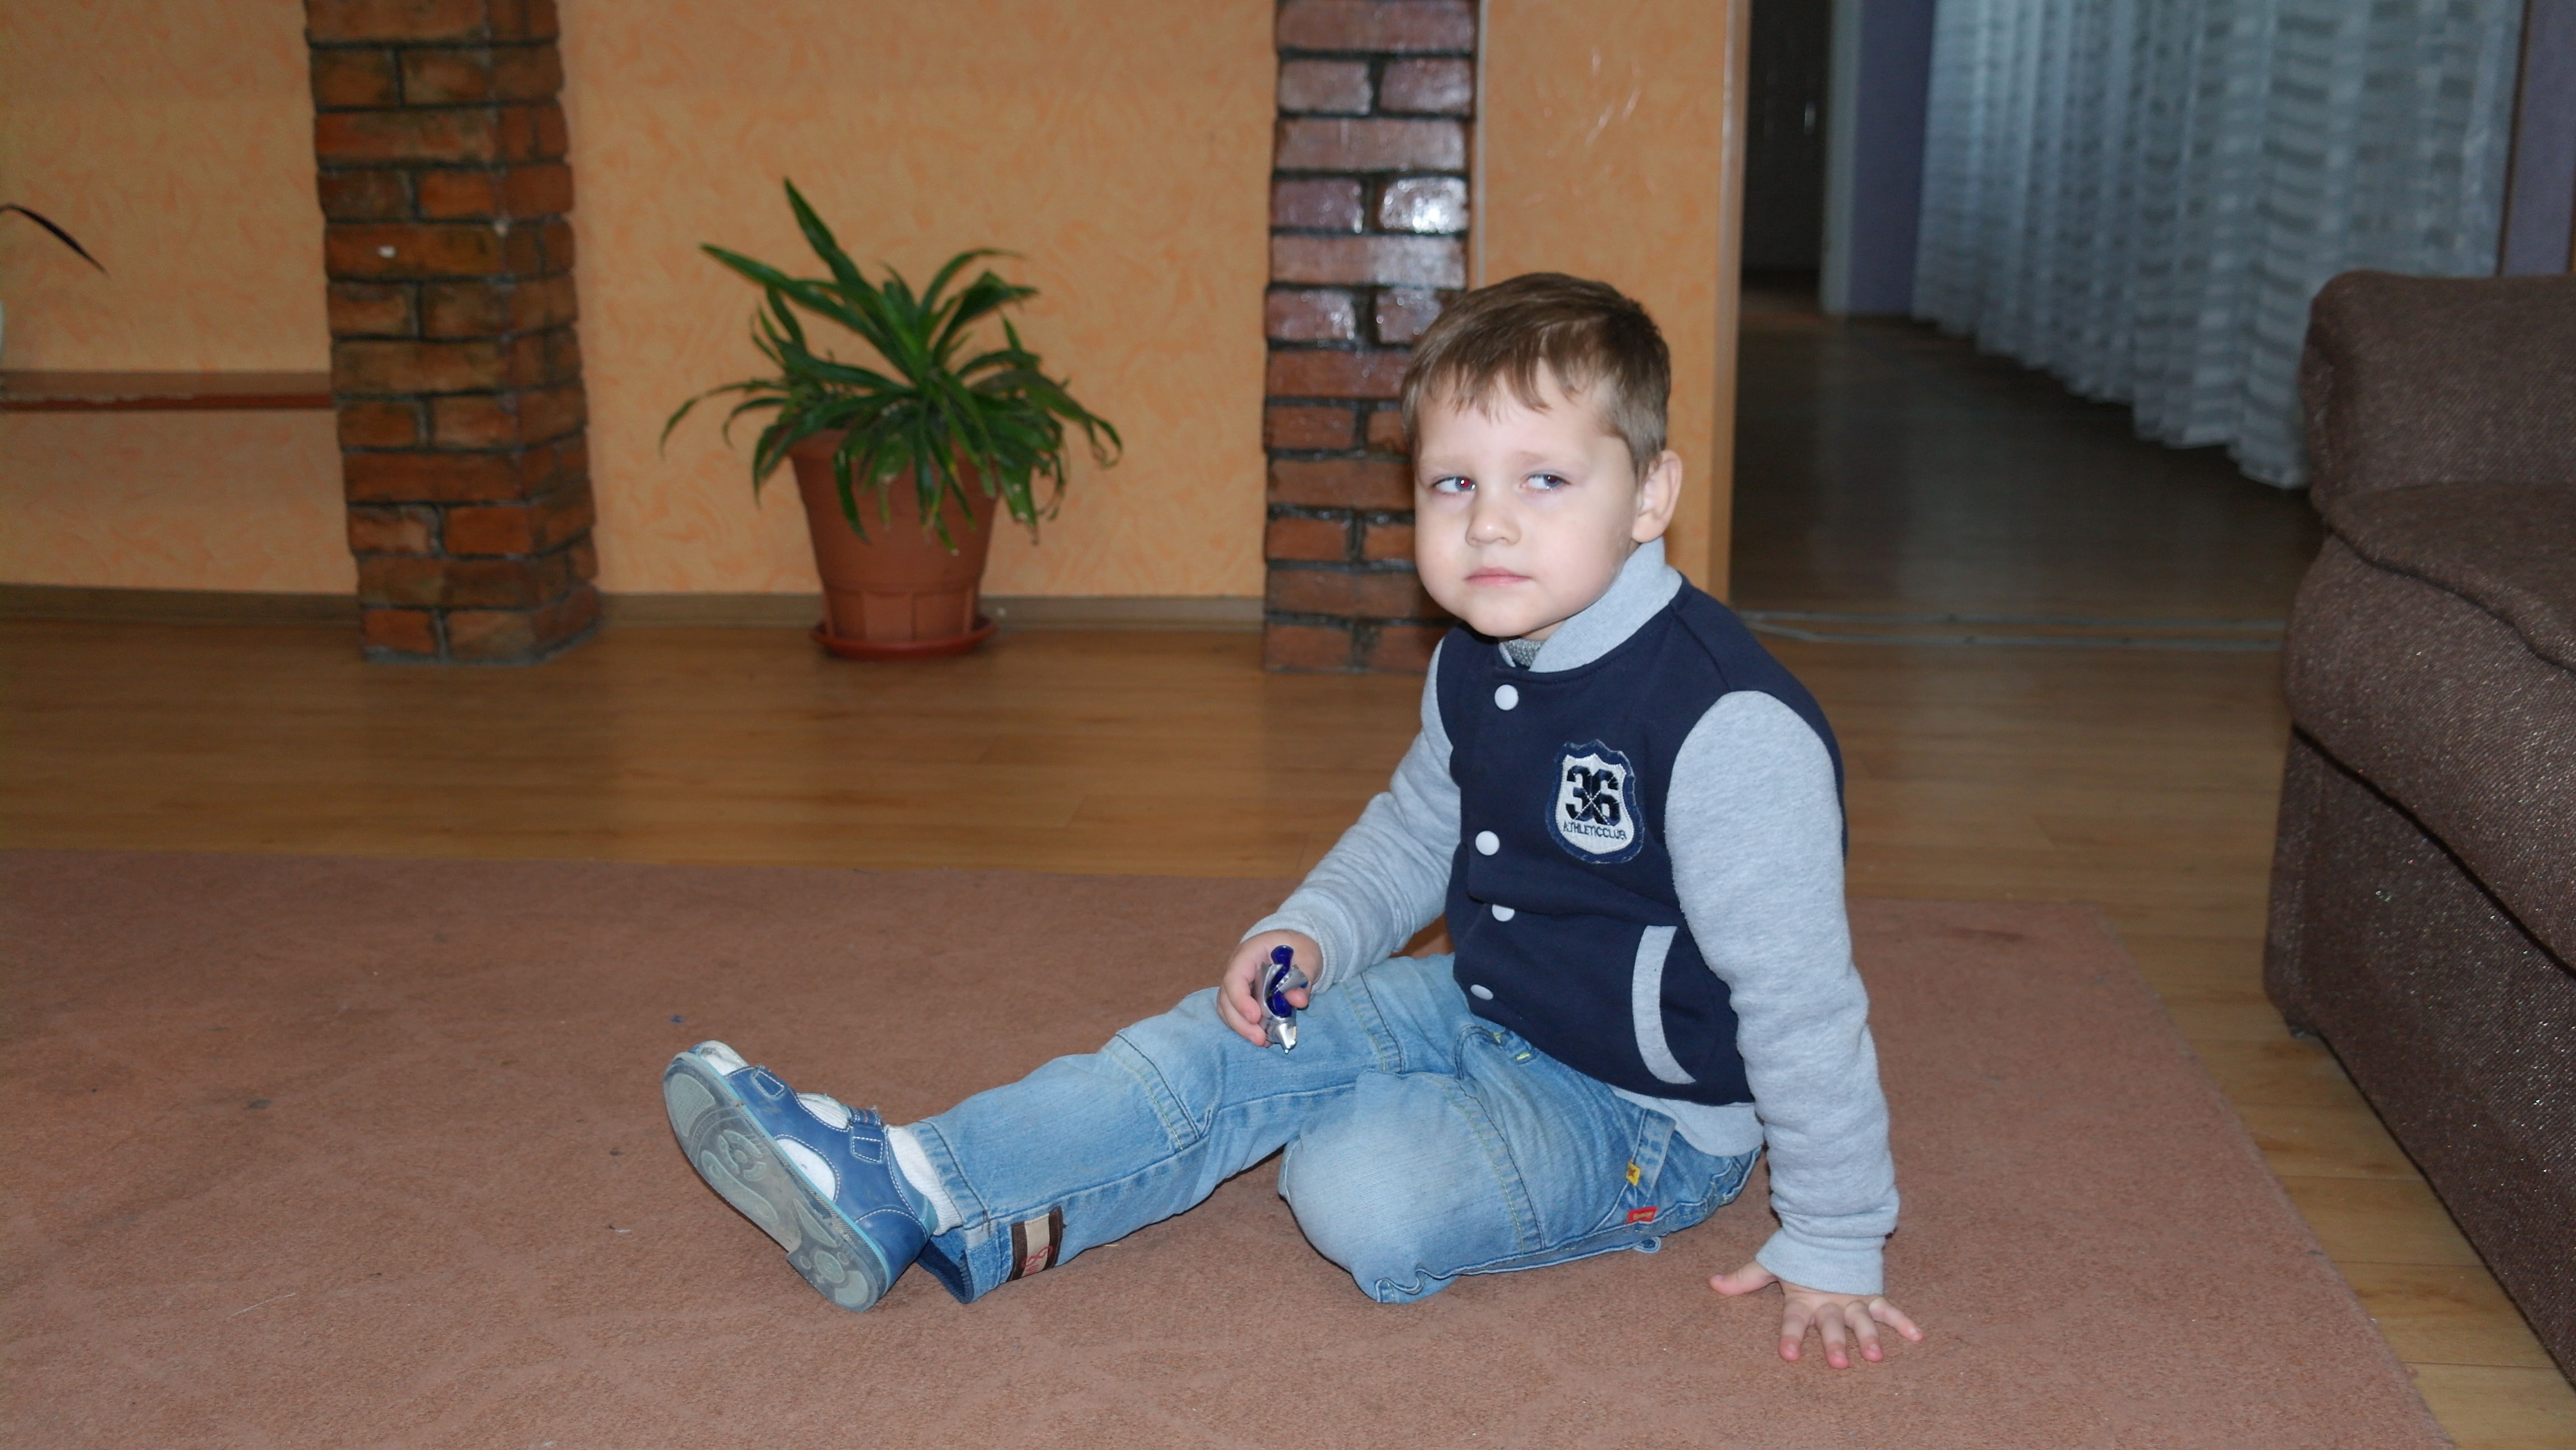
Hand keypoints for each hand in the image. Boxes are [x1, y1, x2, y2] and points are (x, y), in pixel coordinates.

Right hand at [1218, 930, 1319, 1046]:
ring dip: (1241, 1028)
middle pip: (1226, 998)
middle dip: (1240, 1022)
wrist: (1296, 946)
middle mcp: (1237, 969)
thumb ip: (1303, 977)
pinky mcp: (1244, 997)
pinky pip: (1237, 1014)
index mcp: (1249, 954)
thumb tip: (1298, 1001)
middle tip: (1259, 1039)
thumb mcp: (1308, 956)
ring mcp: (1238, 984)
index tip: (1255, 1017)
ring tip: (1263, 1042)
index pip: (1234, 977)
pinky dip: (1247, 1028)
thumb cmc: (1299, 947)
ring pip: (1227, 1009)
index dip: (1240, 1000)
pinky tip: (1265, 1038)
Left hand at [1710, 1261, 1922, 1367]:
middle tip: (1838, 1363)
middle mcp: (1828, 1301)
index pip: (1793, 1321)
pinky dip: (1904, 1321)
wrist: (1828, 1224)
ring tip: (1875, 1356)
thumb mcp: (1770, 1264)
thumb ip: (1744, 1278)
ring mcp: (1852, 1297)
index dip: (1790, 1336)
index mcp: (1802, 1297)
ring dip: (1869, 1337)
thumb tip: (1712, 1283)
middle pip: (1831, 1325)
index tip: (1788, 1354)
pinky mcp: (1870, 1293)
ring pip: (1861, 1320)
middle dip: (1834, 1343)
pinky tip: (1919, 1336)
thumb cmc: (1798, 1252)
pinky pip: (1889, 1309)